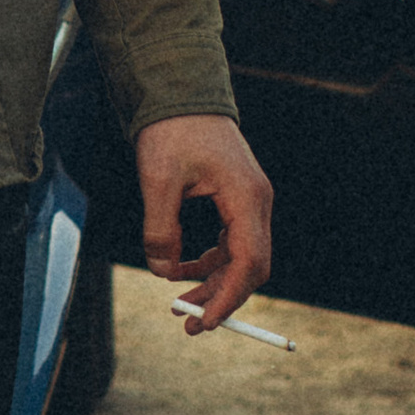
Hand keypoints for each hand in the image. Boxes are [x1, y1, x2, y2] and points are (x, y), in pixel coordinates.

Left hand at [135, 114, 274, 332]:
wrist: (181, 91)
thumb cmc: (173, 129)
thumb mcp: (158, 179)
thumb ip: (160, 228)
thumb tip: (161, 270)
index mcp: (246, 198)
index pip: (248, 263)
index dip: (228, 298)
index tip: (204, 322)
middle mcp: (255, 202)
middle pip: (249, 267)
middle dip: (221, 297)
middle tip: (187, 323)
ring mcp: (248, 201)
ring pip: (239, 257)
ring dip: (213, 282)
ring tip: (179, 302)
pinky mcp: (235, 199)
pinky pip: (229, 242)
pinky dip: (208, 261)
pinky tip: (180, 269)